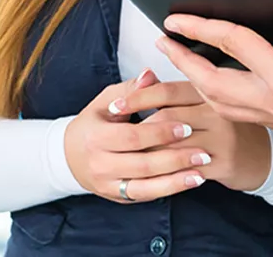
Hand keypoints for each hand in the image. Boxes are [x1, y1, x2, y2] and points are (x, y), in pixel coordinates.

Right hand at [64, 69, 210, 202]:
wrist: (69, 156)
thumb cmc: (94, 123)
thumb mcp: (106, 100)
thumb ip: (130, 88)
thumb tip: (150, 75)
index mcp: (96, 137)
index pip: (133, 137)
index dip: (160, 133)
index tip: (187, 127)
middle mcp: (99, 165)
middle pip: (142, 164)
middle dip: (174, 159)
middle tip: (203, 152)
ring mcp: (107, 185)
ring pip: (144, 187)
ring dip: (175, 182)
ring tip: (201, 173)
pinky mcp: (116, 196)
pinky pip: (143, 196)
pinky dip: (166, 190)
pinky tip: (187, 182)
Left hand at [119, 80, 271, 191]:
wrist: (265, 156)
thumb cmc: (230, 127)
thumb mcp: (209, 101)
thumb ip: (178, 91)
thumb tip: (144, 76)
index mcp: (212, 90)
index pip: (169, 90)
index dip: (138, 97)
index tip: (113, 105)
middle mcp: (218, 110)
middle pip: (167, 118)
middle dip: (136, 129)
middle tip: (112, 136)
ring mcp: (222, 137)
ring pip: (172, 146)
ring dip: (146, 154)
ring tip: (127, 156)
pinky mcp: (223, 162)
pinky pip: (184, 170)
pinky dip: (163, 174)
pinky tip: (149, 175)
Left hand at [156, 0, 272, 155]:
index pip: (235, 46)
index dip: (203, 27)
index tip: (177, 19)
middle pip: (214, 83)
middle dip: (185, 62)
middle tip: (164, 43)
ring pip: (224, 105)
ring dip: (199, 84)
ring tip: (185, 66)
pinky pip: (240, 115)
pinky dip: (220, 100)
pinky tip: (225, 91)